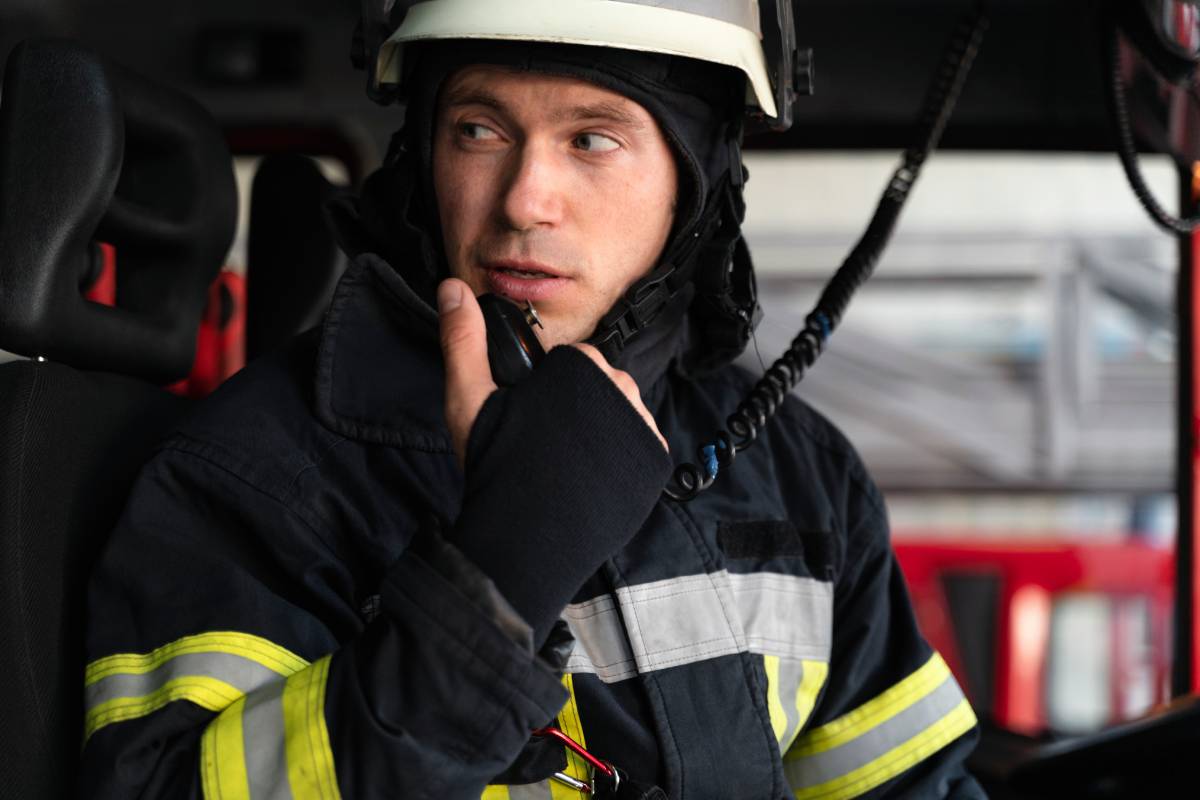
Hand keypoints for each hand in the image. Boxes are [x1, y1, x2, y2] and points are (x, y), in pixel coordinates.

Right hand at [437, 278, 667, 467]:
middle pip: (598, 386)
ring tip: (563, 462)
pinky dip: (618, 457)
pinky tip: (588, 477)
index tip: (531, 414)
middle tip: (542, 441)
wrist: (527, 540)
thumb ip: (463, 339)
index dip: (547, 388)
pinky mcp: (655, 462)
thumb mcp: (469, 398)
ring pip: (619, 414)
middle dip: (575, 407)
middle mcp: (624, 388)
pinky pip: (637, 446)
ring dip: (598, 432)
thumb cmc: (496, 466)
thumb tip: (452, 286)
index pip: (571, 361)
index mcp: (584, 365)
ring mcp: (644, 426)